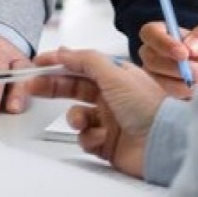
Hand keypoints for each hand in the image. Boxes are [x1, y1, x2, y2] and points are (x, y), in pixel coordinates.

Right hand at [27, 48, 166, 178]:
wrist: (164, 145)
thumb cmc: (148, 108)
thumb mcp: (115, 74)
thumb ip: (86, 60)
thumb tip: (64, 51)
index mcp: (115, 77)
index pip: (80, 65)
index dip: (58, 63)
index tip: (38, 63)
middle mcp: (111, 97)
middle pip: (73, 88)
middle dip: (53, 87)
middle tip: (34, 87)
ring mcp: (109, 120)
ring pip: (76, 115)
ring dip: (75, 118)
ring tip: (81, 121)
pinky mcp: (107, 143)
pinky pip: (85, 138)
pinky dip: (89, 138)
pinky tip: (101, 138)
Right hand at [138, 21, 197, 95]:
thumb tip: (191, 49)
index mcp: (156, 34)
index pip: (149, 33)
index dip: (165, 44)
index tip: (184, 54)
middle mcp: (149, 54)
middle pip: (151, 60)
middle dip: (177, 68)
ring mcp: (153, 74)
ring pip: (160, 82)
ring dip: (184, 84)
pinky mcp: (161, 92)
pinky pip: (169, 96)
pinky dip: (186, 93)